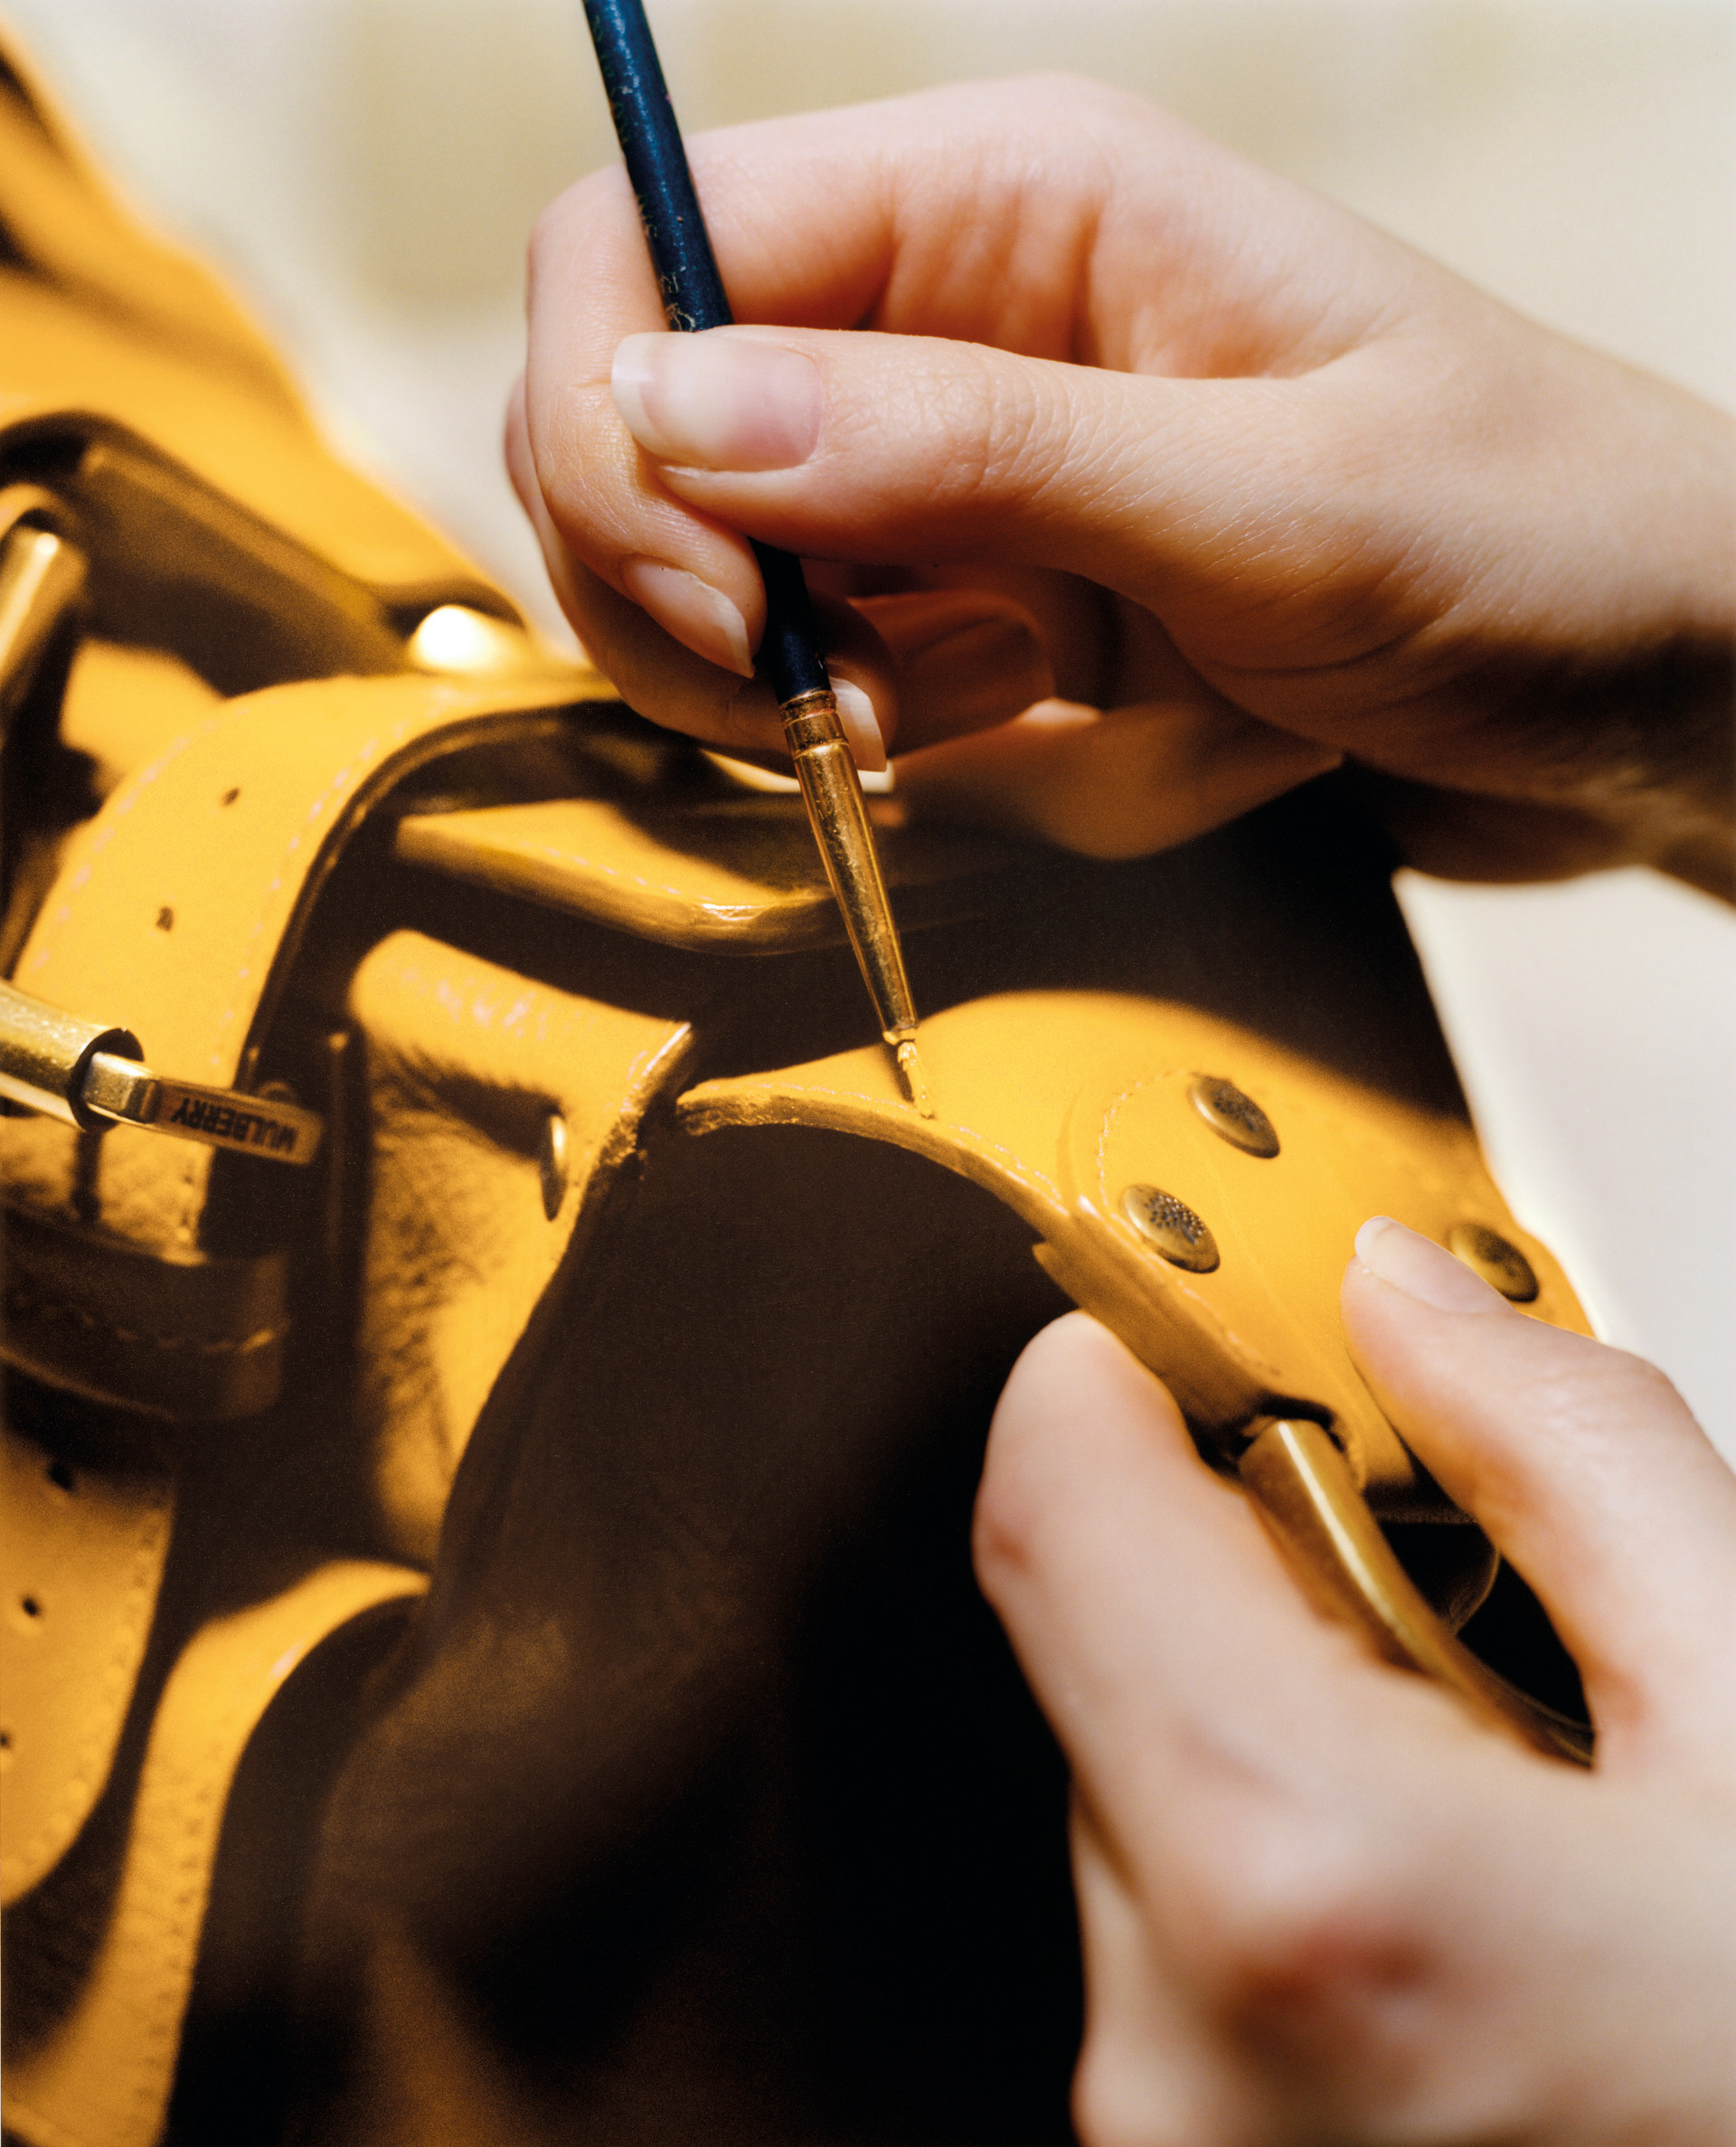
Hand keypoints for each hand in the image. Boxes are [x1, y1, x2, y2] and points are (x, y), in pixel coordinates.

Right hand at [512, 75, 1733, 893]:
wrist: (1651, 685)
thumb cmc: (1532, 537)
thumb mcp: (1269, 494)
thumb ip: (965, 447)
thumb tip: (660, 403)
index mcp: (1001, 200)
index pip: (647, 244)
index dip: (615, 425)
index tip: (726, 609)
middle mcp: (944, 321)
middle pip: (634, 423)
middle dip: (677, 592)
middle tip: (826, 712)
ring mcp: (954, 476)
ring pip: (715, 582)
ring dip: (797, 695)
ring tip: (978, 723)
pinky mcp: (981, 604)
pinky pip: (840, 691)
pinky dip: (896, 753)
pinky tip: (1033, 735)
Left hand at [973, 1219, 1735, 2143]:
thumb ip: (1575, 1458)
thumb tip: (1413, 1305)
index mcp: (1317, 1886)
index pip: (1055, 1508)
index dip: (1114, 1365)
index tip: (1181, 1319)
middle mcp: (1186, 2048)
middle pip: (1104, 1647)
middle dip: (1247, 1555)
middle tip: (1435, 1563)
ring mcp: (1175, 2142)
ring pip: (1145, 1793)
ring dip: (1283, 1720)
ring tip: (1511, 1797)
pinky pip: (1182, 1933)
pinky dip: (1287, 1857)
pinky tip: (1467, 1910)